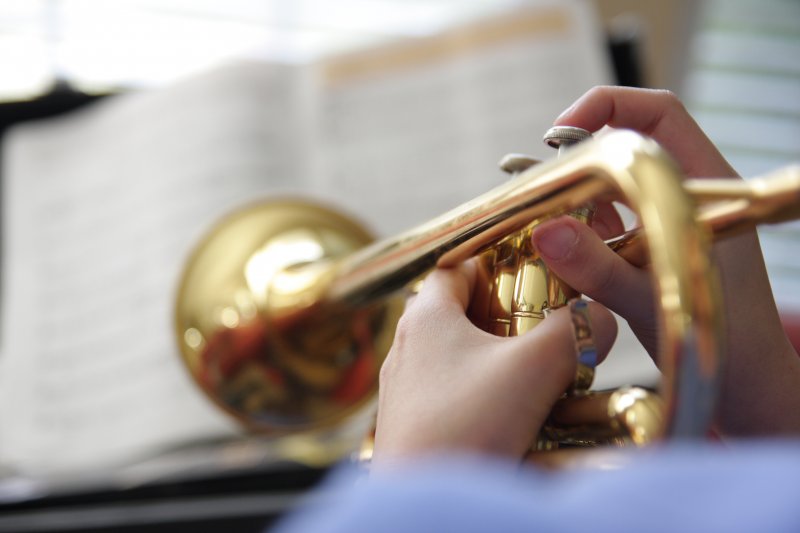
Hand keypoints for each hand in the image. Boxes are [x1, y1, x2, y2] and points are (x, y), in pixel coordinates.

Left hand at [373, 260, 616, 463]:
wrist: (425, 512)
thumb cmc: (467, 429)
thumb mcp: (534, 369)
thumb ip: (576, 331)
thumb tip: (600, 317)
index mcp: (425, 316)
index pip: (458, 265)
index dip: (498, 262)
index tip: (537, 273)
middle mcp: (407, 347)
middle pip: (462, 310)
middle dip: (507, 314)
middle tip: (547, 325)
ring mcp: (406, 389)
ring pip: (460, 354)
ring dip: (499, 357)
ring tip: (540, 371)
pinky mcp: (416, 425)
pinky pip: (455, 392)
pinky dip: (487, 392)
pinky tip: (516, 412)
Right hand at [532, 86, 799, 435]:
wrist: (745, 389)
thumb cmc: (724, 344)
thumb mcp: (655, 301)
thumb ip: (601, 268)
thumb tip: (545, 230)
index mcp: (704, 185)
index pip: (658, 114)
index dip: (606, 107)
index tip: (558, 134)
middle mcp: (682, 194)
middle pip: (623, 147)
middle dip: (573, 159)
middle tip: (532, 183)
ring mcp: (663, 221)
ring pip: (607, 187)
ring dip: (569, 197)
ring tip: (534, 216)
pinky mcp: (645, 249)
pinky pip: (603, 223)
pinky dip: (575, 229)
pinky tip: (554, 247)